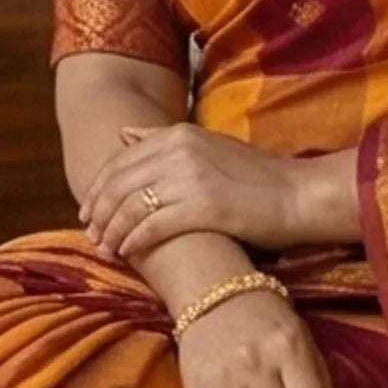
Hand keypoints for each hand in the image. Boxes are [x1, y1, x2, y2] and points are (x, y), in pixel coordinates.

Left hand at [79, 123, 306, 262]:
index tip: (88, 209)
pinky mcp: (203, 207)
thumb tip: (124, 134)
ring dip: (112, 230)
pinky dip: (134, 241)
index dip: (99, 187)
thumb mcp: (208, 144)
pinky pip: (152, 226)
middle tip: (90, 234)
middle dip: (99, 211)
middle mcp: (179, 150)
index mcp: (179, 133)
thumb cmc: (257, 176)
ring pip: (131, 206)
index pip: (121, 160)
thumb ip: (164, 139)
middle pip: (120, 183)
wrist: (299, 195)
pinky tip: (128, 253)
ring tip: (105, 248)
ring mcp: (190, 178)